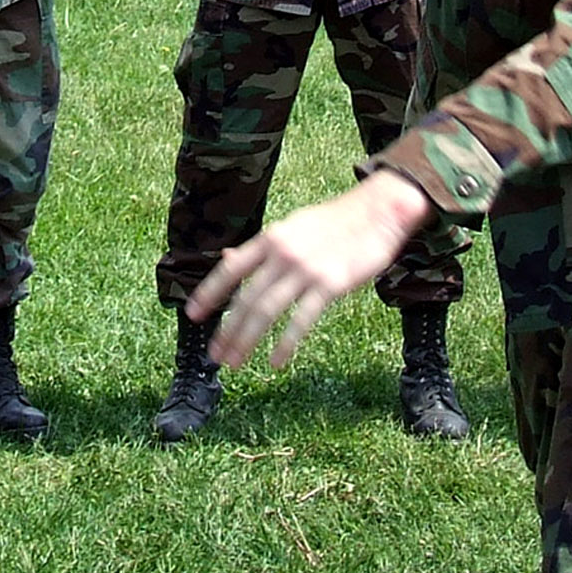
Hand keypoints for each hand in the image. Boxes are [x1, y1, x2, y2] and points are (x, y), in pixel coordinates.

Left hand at [185, 171, 435, 370]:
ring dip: (246, 340)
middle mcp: (282, 253)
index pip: (230, 269)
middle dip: (227, 330)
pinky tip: (275, 361)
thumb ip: (262, 248)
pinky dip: (285, 343)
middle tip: (215, 355)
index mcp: (270, 238)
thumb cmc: (337, 221)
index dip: (209, 293)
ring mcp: (305, 268)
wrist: (379, 210)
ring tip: (234, 362)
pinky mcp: (330, 283)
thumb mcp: (292, 227)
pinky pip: (301, 319)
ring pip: (266, 311)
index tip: (193, 315)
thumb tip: (228, 259)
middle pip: (245, 298)